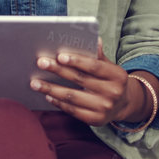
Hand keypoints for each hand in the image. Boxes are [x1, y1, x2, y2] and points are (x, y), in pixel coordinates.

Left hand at [31, 45, 145, 125]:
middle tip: (41, 63)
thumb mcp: (110, 67)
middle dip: (58, 70)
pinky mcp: (95, 120)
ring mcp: (104, 108)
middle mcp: (112, 93)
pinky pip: (72, 110)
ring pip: (72, 96)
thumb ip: (99, 56)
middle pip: (80, 80)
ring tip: (35, 82)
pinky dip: (58, 102)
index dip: (77, 61)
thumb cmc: (111, 81)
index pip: (95, 66)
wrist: (124, 105)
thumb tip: (93, 39)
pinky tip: (47, 95)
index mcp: (118, 76)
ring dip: (51, 89)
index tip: (60, 56)